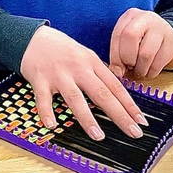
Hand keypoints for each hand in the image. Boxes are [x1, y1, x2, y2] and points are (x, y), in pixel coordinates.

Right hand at [20, 26, 147, 140]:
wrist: (32, 37)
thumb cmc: (60, 49)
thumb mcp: (84, 55)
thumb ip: (98, 72)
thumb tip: (117, 92)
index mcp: (91, 62)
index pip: (115, 86)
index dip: (129, 104)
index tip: (140, 120)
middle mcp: (77, 68)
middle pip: (101, 93)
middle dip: (119, 115)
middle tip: (133, 132)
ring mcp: (58, 74)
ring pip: (75, 98)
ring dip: (87, 118)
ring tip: (98, 135)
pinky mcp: (40, 79)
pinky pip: (43, 99)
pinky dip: (46, 112)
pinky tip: (52, 125)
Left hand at [109, 8, 172, 79]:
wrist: (172, 42)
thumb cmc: (143, 43)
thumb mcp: (128, 42)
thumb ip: (118, 53)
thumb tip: (116, 72)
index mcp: (131, 15)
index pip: (118, 34)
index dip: (115, 55)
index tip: (116, 70)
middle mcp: (147, 17)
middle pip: (130, 36)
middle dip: (127, 58)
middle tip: (129, 67)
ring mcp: (163, 28)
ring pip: (145, 53)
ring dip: (140, 69)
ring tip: (139, 70)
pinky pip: (158, 63)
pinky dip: (151, 72)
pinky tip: (150, 71)